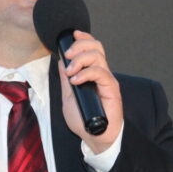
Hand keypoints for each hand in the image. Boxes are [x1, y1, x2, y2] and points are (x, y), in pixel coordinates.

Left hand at [58, 30, 122, 152]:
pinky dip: (86, 73)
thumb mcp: (68, 96)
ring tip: (71, 72)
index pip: (91, 48)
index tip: (72, 34)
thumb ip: (66, 79)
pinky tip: (76, 80)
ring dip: (81, 59)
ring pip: (98, 56)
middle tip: (69, 55)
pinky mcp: (111, 88)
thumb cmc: (83, 119)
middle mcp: (101, 73)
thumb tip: (61, 61)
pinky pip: (100, 73)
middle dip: (80, 45)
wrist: (94, 137)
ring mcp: (107, 80)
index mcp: (92, 73)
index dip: (83, 38)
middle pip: (96, 46)